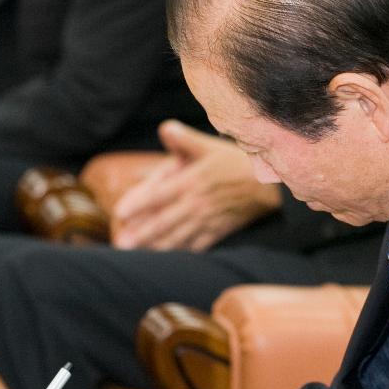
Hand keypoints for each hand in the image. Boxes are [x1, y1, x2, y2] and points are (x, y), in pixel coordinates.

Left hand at [110, 119, 282, 250]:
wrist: (268, 185)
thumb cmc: (236, 162)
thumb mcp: (210, 146)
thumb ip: (185, 139)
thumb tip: (166, 128)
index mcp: (191, 182)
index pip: (158, 194)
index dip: (138, 204)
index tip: (120, 214)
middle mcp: (196, 204)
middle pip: (163, 221)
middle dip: (141, 234)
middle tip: (121, 245)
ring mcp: (206, 220)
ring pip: (177, 237)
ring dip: (155, 247)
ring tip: (136, 255)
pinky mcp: (217, 232)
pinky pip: (196, 246)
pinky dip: (180, 253)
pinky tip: (167, 260)